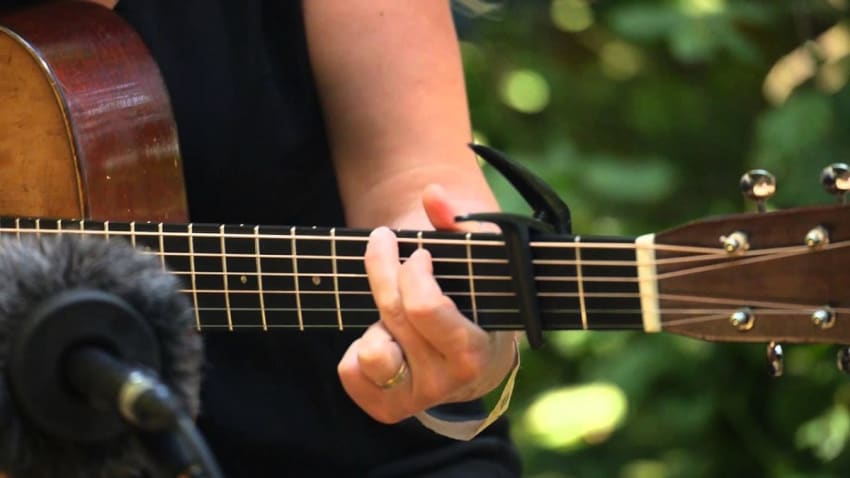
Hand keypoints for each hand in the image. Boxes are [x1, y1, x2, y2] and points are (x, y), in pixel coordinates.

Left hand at [337, 185, 517, 423]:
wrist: (473, 350)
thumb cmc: (475, 295)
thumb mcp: (476, 259)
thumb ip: (458, 224)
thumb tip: (433, 194)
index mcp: (476, 351)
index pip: (425, 308)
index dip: (413, 272)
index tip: (420, 253)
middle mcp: (448, 382)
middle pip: (394, 314)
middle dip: (385, 268)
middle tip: (386, 243)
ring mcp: (416, 399)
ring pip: (370, 352)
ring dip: (375, 320)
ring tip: (393, 309)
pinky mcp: (388, 408)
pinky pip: (350, 373)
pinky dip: (358, 349)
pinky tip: (382, 334)